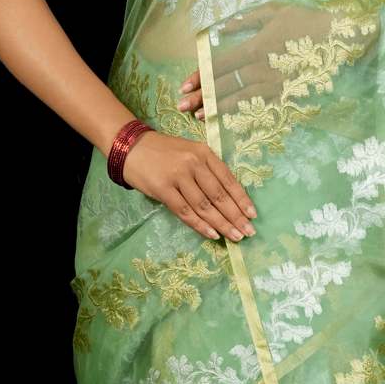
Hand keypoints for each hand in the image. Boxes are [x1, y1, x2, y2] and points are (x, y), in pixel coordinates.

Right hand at [118, 128, 257, 242]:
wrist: (131, 147)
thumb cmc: (164, 152)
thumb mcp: (190, 152)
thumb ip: (207, 170)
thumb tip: (228, 199)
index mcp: (204, 153)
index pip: (228, 180)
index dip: (242, 199)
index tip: (253, 215)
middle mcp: (193, 163)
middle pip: (219, 195)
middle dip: (236, 216)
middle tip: (248, 232)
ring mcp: (178, 176)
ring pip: (205, 206)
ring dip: (222, 224)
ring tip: (234, 236)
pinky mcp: (163, 189)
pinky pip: (186, 212)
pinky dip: (201, 225)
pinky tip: (213, 234)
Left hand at [178, 4, 333, 116]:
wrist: (340, 36)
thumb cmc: (306, 19)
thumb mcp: (274, 11)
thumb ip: (245, 21)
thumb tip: (220, 31)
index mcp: (256, 47)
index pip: (219, 66)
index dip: (200, 77)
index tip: (184, 86)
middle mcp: (262, 69)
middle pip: (225, 86)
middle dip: (201, 98)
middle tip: (182, 107)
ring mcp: (275, 84)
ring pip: (239, 99)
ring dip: (217, 109)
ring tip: (199, 117)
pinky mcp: (287, 93)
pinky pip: (260, 106)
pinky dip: (242, 113)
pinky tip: (228, 120)